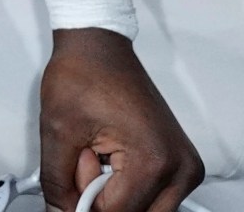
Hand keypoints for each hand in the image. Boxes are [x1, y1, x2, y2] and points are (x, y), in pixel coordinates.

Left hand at [38, 28, 202, 211]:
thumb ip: (58, 185)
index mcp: (155, 160)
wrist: (99, 47)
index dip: (82, 198)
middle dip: (102, 200)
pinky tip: (113, 159)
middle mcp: (181, 168)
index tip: (77, 166)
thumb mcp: (58, 132)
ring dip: (115, 196)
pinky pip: (150, 198)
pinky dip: (126, 188)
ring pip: (144, 211)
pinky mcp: (179, 166)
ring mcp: (185, 168)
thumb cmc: (85, 74)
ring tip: (100, 155)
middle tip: (88, 160)